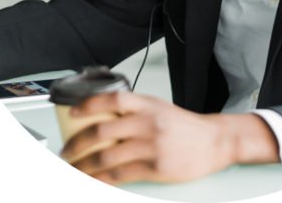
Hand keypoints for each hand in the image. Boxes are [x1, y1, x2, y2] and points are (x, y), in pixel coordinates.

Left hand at [60, 91, 279, 185]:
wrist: (215, 142)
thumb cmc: (187, 127)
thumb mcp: (161, 110)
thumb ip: (135, 113)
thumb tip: (102, 120)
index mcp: (150, 105)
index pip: (114, 100)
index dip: (89, 105)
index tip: (72, 113)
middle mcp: (150, 123)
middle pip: (102, 132)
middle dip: (77, 144)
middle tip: (66, 151)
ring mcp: (152, 146)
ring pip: (106, 157)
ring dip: (83, 166)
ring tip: (74, 169)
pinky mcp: (155, 168)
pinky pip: (120, 175)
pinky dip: (100, 180)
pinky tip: (92, 180)